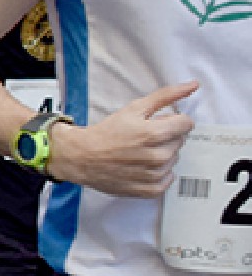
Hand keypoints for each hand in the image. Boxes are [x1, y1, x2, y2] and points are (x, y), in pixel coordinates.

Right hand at [52, 82, 197, 197]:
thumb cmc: (106, 132)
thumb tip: (194, 85)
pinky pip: (168, 179)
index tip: (157, 123)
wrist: (81, 157)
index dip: (173, 120)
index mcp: (155, 134)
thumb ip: (165, 96)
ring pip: (174, 160)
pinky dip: (159, 173)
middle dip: (166, 137)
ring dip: (162, 154)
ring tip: (140, 153)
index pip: (186, 124)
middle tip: (143, 138)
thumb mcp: (134, 108)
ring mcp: (154, 175)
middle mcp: (157, 156)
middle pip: (180, 141)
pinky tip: (143, 167)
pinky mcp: (149, 190)